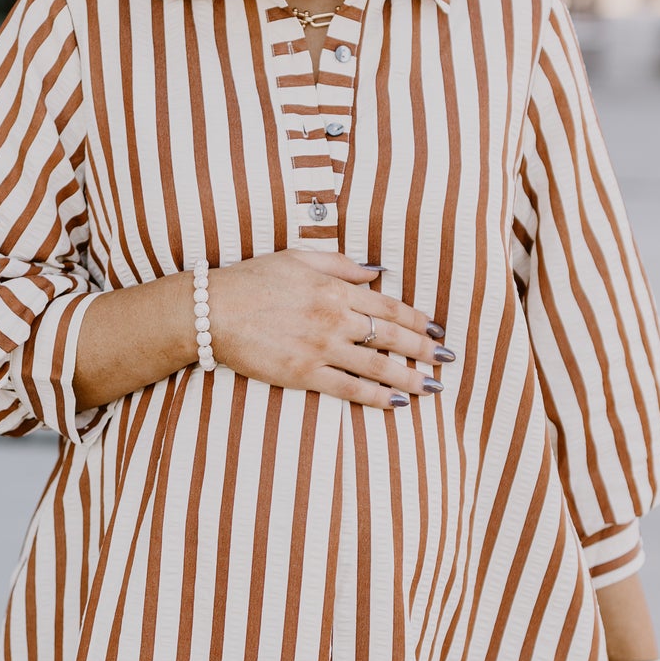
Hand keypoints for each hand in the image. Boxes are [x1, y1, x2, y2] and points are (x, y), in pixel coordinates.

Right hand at [206, 249, 450, 407]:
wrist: (212, 310)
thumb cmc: (251, 279)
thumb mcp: (298, 256)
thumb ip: (341, 263)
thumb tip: (377, 271)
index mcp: (335, 288)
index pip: (389, 306)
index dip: (417, 320)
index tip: (436, 330)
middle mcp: (335, 318)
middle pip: (392, 337)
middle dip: (424, 350)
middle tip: (447, 361)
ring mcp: (321, 348)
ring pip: (378, 366)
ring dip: (410, 378)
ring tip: (432, 387)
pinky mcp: (304, 373)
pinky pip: (350, 389)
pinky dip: (377, 397)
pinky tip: (397, 403)